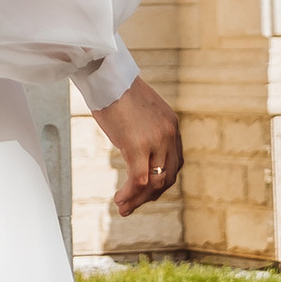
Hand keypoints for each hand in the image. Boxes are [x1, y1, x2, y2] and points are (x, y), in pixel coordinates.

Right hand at [91, 74, 181, 214]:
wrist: (106, 73)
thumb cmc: (116, 90)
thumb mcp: (141, 112)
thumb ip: (146, 130)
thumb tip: (136, 146)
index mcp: (172, 126)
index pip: (173, 164)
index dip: (160, 182)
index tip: (145, 192)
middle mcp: (169, 135)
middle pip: (167, 177)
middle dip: (151, 196)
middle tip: (133, 205)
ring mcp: (156, 141)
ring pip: (155, 183)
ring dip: (139, 200)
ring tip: (123, 208)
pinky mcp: (138, 145)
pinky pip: (138, 180)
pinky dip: (130, 194)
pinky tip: (119, 200)